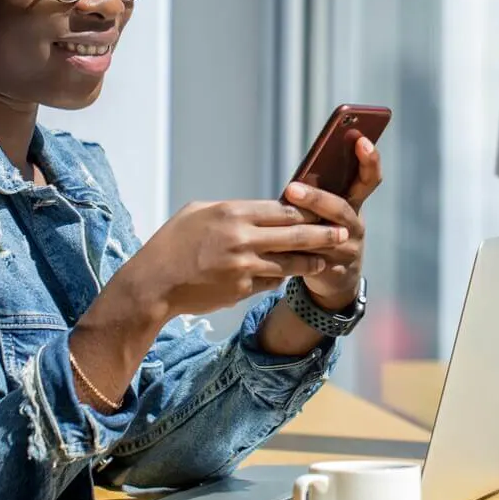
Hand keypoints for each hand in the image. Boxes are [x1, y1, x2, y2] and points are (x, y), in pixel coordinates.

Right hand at [117, 198, 349, 318]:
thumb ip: (231, 210)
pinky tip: (290, 276)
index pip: (282, 209)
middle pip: (296, 234)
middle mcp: (242, 238)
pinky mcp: (241, 290)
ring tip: (325, 259)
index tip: (323, 210)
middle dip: (324, 234)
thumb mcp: (198, 212)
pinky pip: (269, 282)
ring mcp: (243, 266)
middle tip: (344, 233)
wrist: (154, 283)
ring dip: (311, 261)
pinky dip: (279, 278)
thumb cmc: (172, 243)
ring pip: (289, 263)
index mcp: (232, 213)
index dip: (307, 211)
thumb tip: (259, 210)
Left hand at [282, 136, 382, 310]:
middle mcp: (354, 224)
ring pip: (325, 236)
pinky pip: (313, 260)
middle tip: (291, 189)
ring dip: (301, 226)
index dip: (369, 160)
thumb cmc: (323, 230)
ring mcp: (348, 249)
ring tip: (278, 219)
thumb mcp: (326, 210)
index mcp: (354, 202)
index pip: (369, 178)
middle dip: (316, 198)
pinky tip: (273, 247)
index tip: (361, 140)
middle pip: (339, 208)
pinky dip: (293, 252)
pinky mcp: (334, 271)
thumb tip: (294, 183)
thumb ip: (320, 193)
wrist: (335, 279)